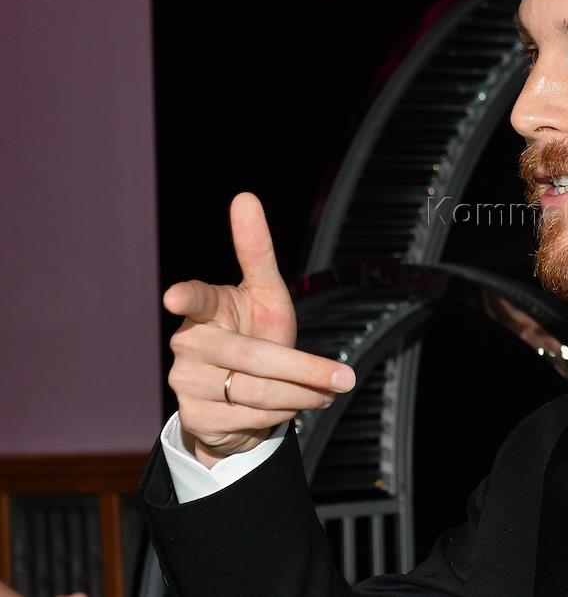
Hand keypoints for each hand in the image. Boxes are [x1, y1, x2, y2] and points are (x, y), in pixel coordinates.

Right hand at [162, 192, 355, 468]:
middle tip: (346, 379)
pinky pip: (249, 418)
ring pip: (256, 392)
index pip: (196, 298)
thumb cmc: (256, 331)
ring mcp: (185, 381)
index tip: (174, 296)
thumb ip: (257, 252)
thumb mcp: (266, 292)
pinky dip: (281, 416)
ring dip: (301, 395)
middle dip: (306, 370)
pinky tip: (293, 409)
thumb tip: (244, 196)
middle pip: (254, 357)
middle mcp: (188, 342)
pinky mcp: (194, 417)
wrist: (240, 397)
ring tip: (327, 392)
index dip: (188, 297)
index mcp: (206, 307)